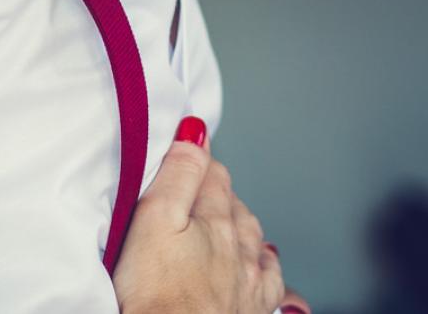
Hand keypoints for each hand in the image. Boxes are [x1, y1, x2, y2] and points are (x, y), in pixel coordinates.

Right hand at [113, 117, 284, 313]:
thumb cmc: (156, 292)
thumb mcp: (154, 218)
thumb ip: (177, 174)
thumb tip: (195, 132)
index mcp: (217, 221)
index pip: (213, 175)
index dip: (197, 159)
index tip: (184, 149)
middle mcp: (241, 249)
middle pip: (236, 207)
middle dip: (219, 193)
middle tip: (197, 186)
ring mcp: (251, 283)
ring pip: (255, 242)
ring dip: (243, 226)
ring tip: (229, 218)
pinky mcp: (251, 312)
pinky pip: (273, 285)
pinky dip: (268, 270)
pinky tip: (265, 267)